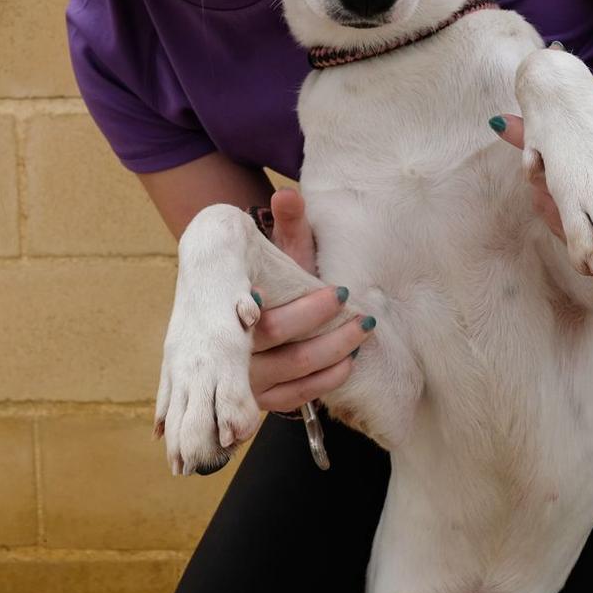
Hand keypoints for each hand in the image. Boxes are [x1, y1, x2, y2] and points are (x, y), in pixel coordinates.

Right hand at [248, 189, 372, 413]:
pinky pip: (296, 396)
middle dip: (326, 325)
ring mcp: (244, 378)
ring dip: (335, 351)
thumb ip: (286, 225)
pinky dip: (326, 379)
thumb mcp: (277, 254)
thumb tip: (287, 193)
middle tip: (361, 311)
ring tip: (363, 330)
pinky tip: (348, 362)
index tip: (339, 292)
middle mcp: (230, 349)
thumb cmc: (268, 282)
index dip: (303, 309)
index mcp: (229, 309)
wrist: (239, 321)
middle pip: (281, 340)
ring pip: (294, 368)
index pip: (262, 314)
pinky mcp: (260, 399)